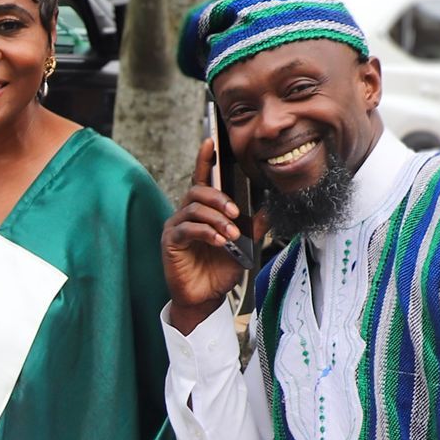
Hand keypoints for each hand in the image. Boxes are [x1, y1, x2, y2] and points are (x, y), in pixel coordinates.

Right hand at [161, 140, 259, 333]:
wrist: (206, 298)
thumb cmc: (219, 271)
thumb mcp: (244, 247)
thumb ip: (253, 227)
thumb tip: (268, 210)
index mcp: (203, 211)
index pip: (202, 179)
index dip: (205, 159)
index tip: (212, 141)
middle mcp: (186, 215)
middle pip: (198, 191)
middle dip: (218, 197)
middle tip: (234, 211)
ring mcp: (177, 227)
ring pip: (193, 208)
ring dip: (216, 219)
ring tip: (230, 233)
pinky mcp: (171, 242)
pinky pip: (188, 229)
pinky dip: (206, 232)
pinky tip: (219, 241)